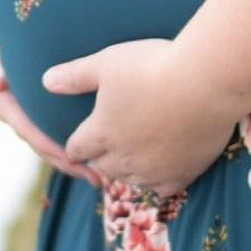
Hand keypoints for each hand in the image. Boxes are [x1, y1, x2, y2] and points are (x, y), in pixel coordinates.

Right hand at [0, 15, 104, 186]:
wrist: (11, 6)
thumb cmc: (11, 16)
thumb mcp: (3, 32)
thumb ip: (0, 55)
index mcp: (0, 91)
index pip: (23, 125)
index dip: (46, 145)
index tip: (72, 159)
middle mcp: (10, 102)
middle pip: (37, 139)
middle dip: (65, 158)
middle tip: (94, 175)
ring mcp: (24, 102)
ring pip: (46, 134)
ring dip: (71, 153)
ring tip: (100, 171)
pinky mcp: (40, 98)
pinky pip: (55, 121)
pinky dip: (75, 134)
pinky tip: (99, 146)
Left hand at [43, 37, 238, 200]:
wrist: (205, 82)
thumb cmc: (152, 66)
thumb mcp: (106, 62)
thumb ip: (74, 76)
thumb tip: (45, 81)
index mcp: (100, 133)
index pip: (77, 148)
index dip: (77, 143)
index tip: (77, 142)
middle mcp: (122, 158)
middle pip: (102, 166)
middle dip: (99, 157)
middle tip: (103, 150)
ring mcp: (153, 169)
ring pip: (130, 180)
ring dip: (126, 170)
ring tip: (130, 159)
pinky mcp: (183, 173)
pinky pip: (163, 188)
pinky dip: (159, 180)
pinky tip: (162, 170)